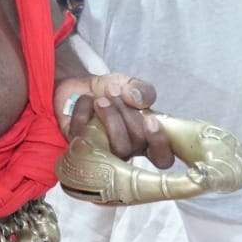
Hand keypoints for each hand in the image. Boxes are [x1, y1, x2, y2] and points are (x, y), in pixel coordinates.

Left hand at [54, 73, 173, 168]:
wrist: (78, 86)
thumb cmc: (110, 91)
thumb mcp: (130, 85)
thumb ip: (143, 91)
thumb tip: (137, 100)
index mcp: (146, 139)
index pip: (163, 157)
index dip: (160, 143)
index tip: (151, 120)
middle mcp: (127, 150)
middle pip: (138, 144)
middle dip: (128, 114)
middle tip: (114, 91)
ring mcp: (104, 151)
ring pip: (118, 146)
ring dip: (110, 116)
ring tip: (100, 99)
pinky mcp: (80, 145)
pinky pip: (86, 134)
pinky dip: (85, 110)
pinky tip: (86, 101)